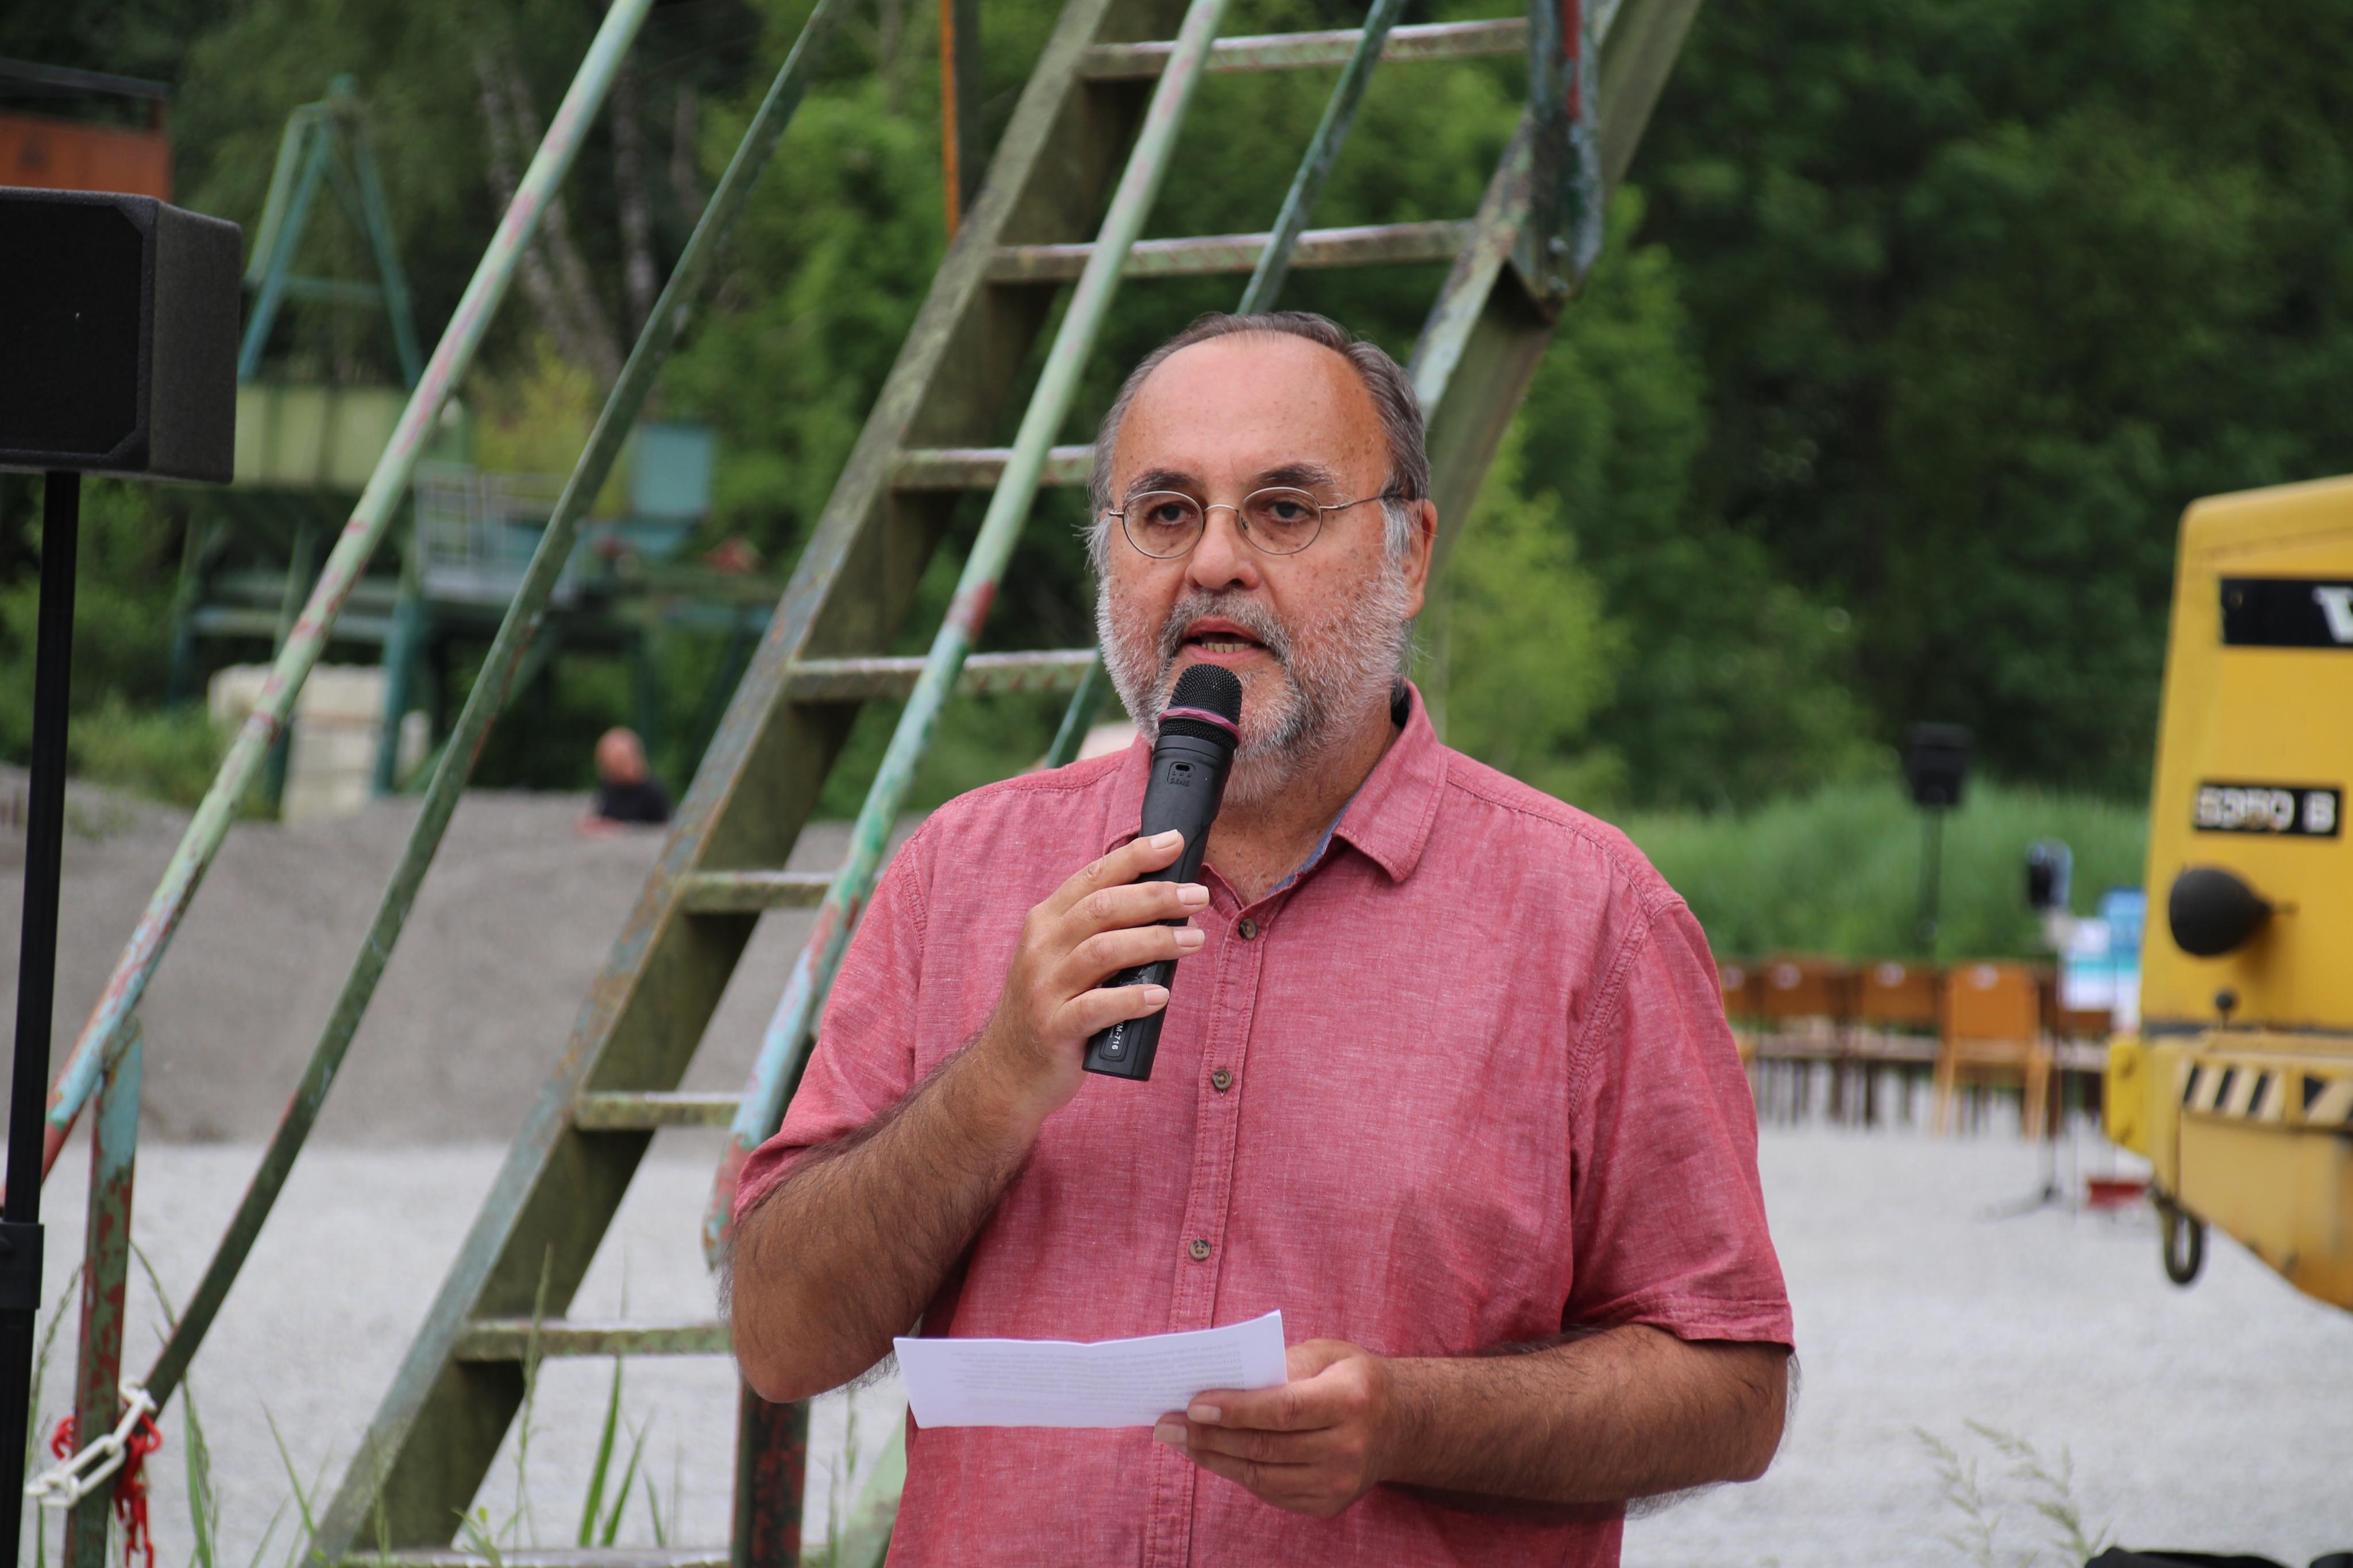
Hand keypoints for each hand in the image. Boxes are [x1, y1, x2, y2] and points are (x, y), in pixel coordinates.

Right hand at [969, 830, 1208, 1120]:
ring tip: (1194, 940)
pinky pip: (1096, 1008)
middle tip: (1198, 896)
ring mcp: (1044, 989)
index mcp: (1045, 923)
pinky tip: (1161, 994)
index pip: (1092, 877)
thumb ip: (1101, 931)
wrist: (1006, 1072)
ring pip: (1103, 951)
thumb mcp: (1063, 959)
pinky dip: (1133, 998)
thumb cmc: (1051, 1007)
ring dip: (1155, 941)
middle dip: (1155, 896)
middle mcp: (1041, 949)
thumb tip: (1169, 906)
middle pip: (1103, 908)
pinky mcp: (1054, 1029)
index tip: (1173, 842)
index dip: (1134, 857)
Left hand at [1157, 1339, 1404, 1518]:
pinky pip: (1270, 1492)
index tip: (1192, 1404)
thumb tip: (1222, 1382)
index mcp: (1351, 1399)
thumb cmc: (1352, 1378)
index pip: (1283, 1410)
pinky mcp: (1327, 1504)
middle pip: (1265, 1447)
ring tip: (1179, 1439)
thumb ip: (1280, 1363)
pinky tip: (1212, 1454)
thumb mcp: (1327, 1353)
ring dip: (1213, 1458)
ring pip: (1261, 1476)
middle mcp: (1348, 1447)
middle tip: (1166, 1423)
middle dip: (1209, 1436)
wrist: (1399, 1425)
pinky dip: (1236, 1472)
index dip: (1235, 1410)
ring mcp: (1339, 1483)